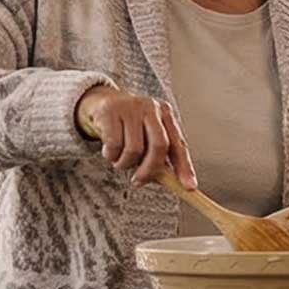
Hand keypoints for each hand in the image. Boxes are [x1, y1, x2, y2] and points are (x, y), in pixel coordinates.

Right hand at [75, 85, 197, 188]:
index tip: (189, 187)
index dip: (184, 167)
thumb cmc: (128, 125)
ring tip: (119, 160)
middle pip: (159, 145)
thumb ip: (158, 156)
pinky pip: (114, 146)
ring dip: (124, 164)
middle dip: (149, 170)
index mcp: (165, 113)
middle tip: (138, 181)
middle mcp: (150, 107)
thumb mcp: (146, 136)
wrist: (100, 101)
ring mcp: (130, 107)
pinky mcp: (110, 111)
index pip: (178, 144)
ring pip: (134, 149)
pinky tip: (109, 151)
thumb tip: (172, 183)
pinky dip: (111, 155)